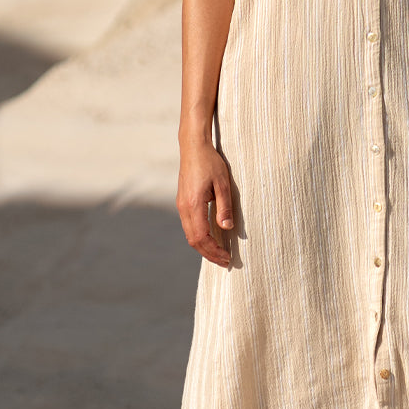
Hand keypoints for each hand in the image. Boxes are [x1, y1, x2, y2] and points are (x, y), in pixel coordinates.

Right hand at [176, 144, 235, 265]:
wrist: (193, 147)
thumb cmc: (210, 162)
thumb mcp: (223, 183)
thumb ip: (224, 207)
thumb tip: (227, 228)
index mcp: (193, 204)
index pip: (202, 236)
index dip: (214, 250)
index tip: (227, 257)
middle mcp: (184, 208)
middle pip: (194, 240)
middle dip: (209, 253)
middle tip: (225, 261)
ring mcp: (181, 205)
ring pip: (190, 234)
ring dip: (204, 247)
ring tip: (219, 254)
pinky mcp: (182, 202)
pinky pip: (189, 226)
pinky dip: (199, 237)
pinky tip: (211, 239)